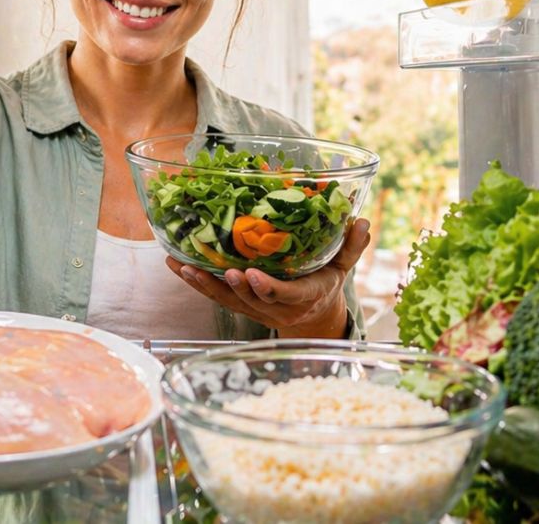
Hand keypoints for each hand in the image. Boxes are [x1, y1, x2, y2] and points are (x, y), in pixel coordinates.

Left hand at [166, 218, 371, 337]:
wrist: (312, 319)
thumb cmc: (324, 286)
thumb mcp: (341, 268)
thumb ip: (350, 246)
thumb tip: (362, 220)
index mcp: (302, 297)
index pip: (285, 295)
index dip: (269, 289)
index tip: (254, 276)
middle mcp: (275, 307)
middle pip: (251, 299)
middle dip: (234, 286)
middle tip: (220, 269)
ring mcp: (254, 309)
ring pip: (226, 299)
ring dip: (203, 283)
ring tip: (182, 264)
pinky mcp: (239, 305)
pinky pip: (214, 296)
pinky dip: (195, 282)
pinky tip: (177, 265)